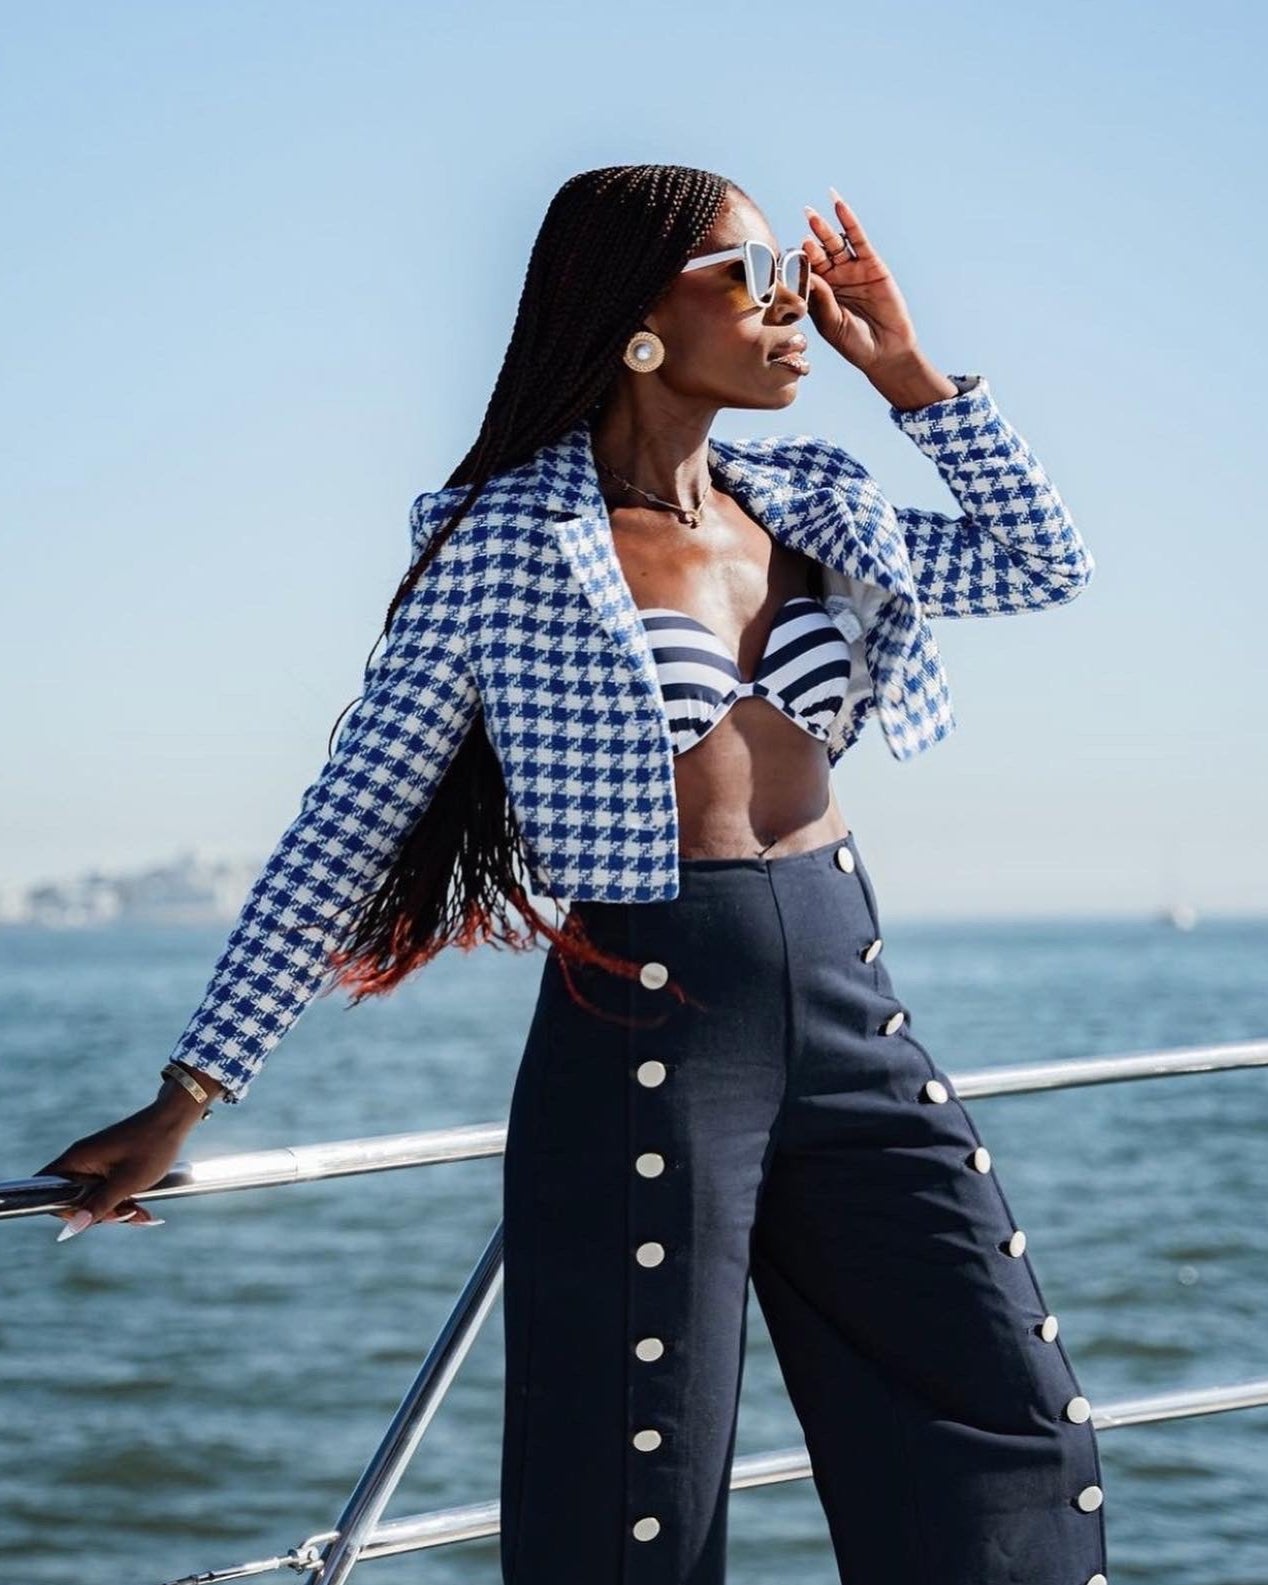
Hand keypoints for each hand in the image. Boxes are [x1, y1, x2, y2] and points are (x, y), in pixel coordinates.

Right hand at [34, 1103, 194, 1237]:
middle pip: (74, 1198)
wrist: (175, 1119)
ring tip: (142, 1215)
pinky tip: (143, 1210)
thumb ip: (99, 1205)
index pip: (47, 1189)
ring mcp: (96, 1162)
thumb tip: (73, 1228)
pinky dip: (123, 1201)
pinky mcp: (110, 1164)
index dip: (63, 1209)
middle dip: (100, 1213)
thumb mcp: (127, 1182)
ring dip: (117, 1210)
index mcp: (77, 1159)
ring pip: (95, 1197)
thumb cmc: (152, 1147)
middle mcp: (82, 1159)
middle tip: (127, 1216)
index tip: (89, 1217)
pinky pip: (108, 1189)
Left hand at [800, 188, 920, 373]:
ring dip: (824, 229)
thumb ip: (822, 301)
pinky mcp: (871, 265)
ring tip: (812, 215)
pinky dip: (849, 222)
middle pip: (818, 253)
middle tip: (800, 222)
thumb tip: (810, 277)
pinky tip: (839, 205)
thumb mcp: (833, 324)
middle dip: (809, 239)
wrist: (886, 351)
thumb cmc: (854, 344)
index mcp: (818, 294)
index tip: (788, 255)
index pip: (803, 272)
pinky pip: (858, 240)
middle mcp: (833, 279)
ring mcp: (851, 270)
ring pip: (835, 244)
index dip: (796, 261)